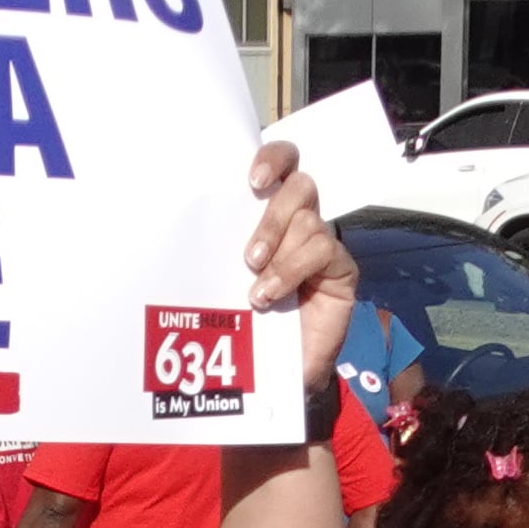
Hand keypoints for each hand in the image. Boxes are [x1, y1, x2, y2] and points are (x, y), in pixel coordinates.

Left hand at [241, 141, 357, 401]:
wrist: (272, 370)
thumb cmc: (244, 319)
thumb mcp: (225, 274)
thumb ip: (220, 243)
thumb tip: (187, 219)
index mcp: (269, 211)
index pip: (282, 161)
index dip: (272, 158)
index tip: (252, 180)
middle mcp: (300, 220)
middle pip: (299, 185)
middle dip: (272, 213)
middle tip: (248, 254)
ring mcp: (322, 244)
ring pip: (308, 219)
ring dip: (277, 248)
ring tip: (254, 284)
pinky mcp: (341, 269)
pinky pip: (322, 250)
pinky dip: (292, 269)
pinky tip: (269, 295)